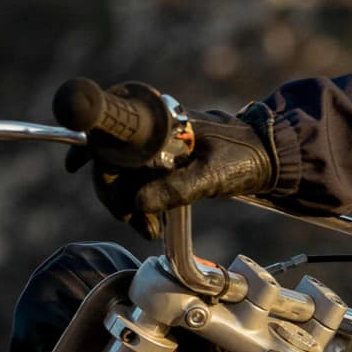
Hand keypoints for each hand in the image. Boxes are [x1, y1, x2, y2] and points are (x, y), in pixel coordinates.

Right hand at [71, 105, 276, 238]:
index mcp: (164, 121)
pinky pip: (143, 179)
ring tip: (147, 229)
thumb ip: (176, 189)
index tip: (76, 166)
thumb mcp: (212, 176)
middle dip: (116, 194)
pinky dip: (142, 201)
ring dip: (129, 203)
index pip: (114, 127)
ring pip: (127, 174)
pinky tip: (149, 222)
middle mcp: (157, 129)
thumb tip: (138, 204)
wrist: (274, 156)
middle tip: (131, 221)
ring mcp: (162, 145)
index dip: (89, 145)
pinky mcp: (169, 160)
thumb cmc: (247, 157)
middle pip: (114, 159)